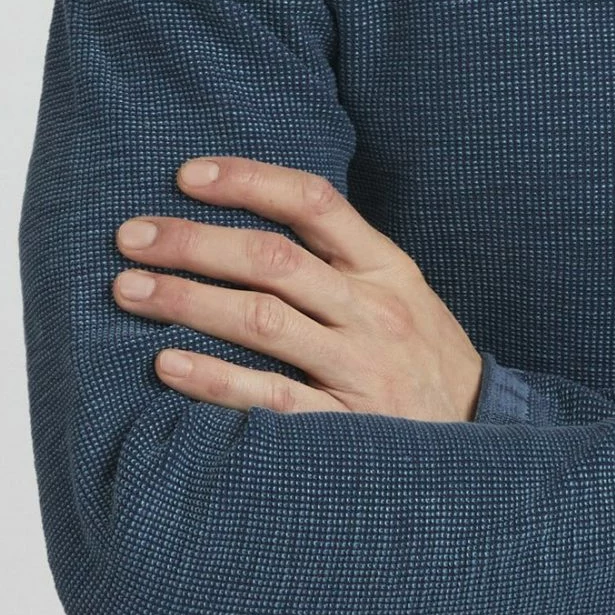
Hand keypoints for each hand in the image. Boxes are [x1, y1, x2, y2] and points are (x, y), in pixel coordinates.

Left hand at [110, 156, 483, 421]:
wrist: (486, 439)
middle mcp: (374, 312)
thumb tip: (248, 215)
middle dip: (192, 243)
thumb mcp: (402, 292)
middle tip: (130, 237)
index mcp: (388, 268)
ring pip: (262, 321)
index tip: (186, 175)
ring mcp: (360, 369)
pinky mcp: (347, 426)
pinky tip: (167, 364)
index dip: (248, 180)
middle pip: (273, 260)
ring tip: (128, 290)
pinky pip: (271, 398)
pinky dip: (215, 379)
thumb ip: (341, 258)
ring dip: (187, 301)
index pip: (315, 202)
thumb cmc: (423, 358)